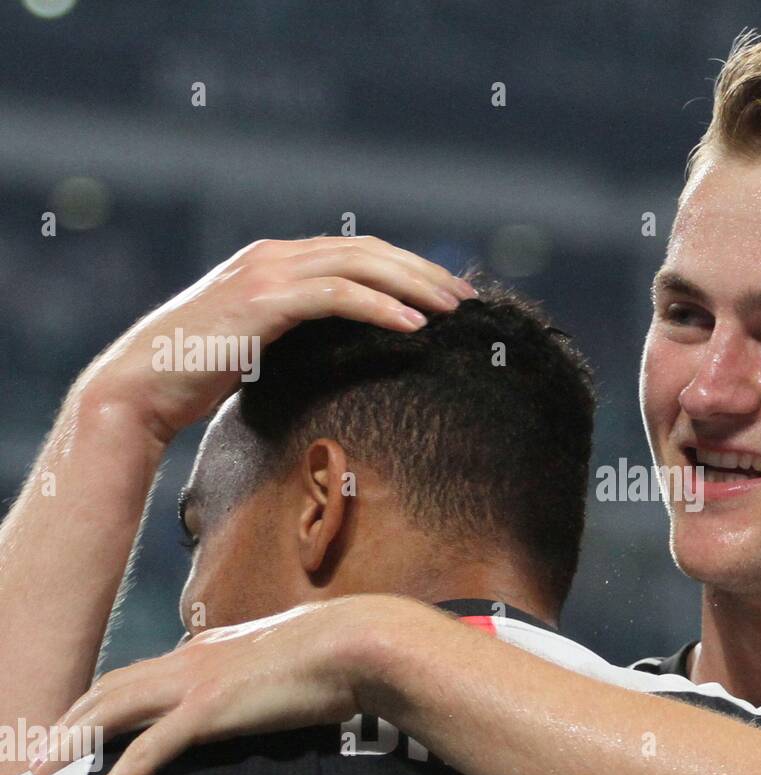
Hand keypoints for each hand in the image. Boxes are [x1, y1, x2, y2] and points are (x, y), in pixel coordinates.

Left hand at [30, 595, 420, 774]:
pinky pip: (146, 754)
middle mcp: (191, 660)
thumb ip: (266, 665)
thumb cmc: (339, 647)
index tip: (84, 720)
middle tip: (40, 750)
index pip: (141, 671)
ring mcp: (195, 684)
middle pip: (109, 688)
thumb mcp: (291, 653)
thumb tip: (274, 675)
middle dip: (69, 718)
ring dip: (69, 745)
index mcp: (210, 648)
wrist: (355, 641)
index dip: (105, 697)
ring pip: (110, 713)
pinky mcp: (207, 712)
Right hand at [76, 236, 476, 443]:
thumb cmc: (200, 377)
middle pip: (369, 251)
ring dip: (413, 284)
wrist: (142, 387)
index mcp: (277, 262)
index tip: (448, 295)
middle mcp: (275, 256)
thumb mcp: (263, 347)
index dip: (408, 269)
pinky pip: (336, 295)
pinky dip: (380, 306)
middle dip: (424, 272)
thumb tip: (347, 356)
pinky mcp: (263, 301)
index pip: (358, 252)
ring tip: (453, 310)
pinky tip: (413, 326)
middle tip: (468, 298)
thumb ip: (301, 335)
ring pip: (359, 264)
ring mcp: (267, 273)